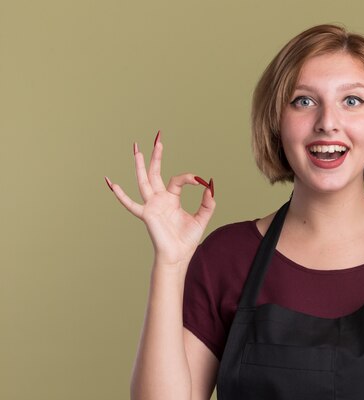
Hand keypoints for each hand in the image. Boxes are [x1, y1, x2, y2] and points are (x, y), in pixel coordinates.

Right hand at [105, 132, 215, 265]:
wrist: (178, 255)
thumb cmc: (188, 239)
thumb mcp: (202, 218)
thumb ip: (207, 202)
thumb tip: (210, 185)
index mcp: (171, 199)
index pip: (178, 180)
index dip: (189, 178)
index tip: (199, 180)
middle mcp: (159, 199)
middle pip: (156, 173)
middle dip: (157, 156)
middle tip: (158, 138)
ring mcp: (151, 205)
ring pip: (144, 181)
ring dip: (141, 165)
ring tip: (137, 148)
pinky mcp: (146, 214)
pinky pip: (130, 204)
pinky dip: (120, 194)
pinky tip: (110, 182)